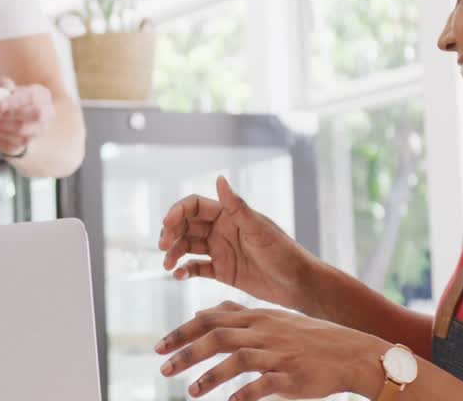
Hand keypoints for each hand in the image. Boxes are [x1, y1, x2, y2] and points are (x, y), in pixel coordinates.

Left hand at [0, 78, 54, 155]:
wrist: (19, 117)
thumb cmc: (15, 100)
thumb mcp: (10, 88)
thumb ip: (5, 86)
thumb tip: (0, 88)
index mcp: (42, 96)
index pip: (31, 98)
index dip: (14, 103)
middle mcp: (45, 115)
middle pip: (27, 120)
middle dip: (3, 119)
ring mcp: (37, 132)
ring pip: (18, 134)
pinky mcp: (26, 145)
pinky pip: (11, 145)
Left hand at [157, 301, 385, 399]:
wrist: (348, 352)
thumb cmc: (305, 337)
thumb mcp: (270, 318)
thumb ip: (236, 314)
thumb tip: (203, 312)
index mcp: (256, 317)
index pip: (210, 319)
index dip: (182, 331)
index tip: (159, 346)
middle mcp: (264, 331)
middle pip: (218, 336)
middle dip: (186, 351)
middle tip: (163, 368)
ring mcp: (278, 353)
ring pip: (238, 359)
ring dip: (210, 376)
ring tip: (190, 392)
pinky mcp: (293, 375)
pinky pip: (265, 384)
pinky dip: (246, 393)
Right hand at [159, 177, 316, 312]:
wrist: (299, 284)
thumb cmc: (284, 253)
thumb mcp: (259, 229)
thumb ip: (236, 206)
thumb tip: (219, 178)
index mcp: (229, 215)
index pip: (195, 206)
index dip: (178, 212)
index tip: (167, 224)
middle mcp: (222, 230)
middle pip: (186, 226)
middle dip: (170, 233)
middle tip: (163, 247)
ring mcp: (221, 250)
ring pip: (187, 247)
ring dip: (174, 253)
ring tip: (168, 264)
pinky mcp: (223, 271)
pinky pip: (197, 268)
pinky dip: (184, 271)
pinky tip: (178, 276)